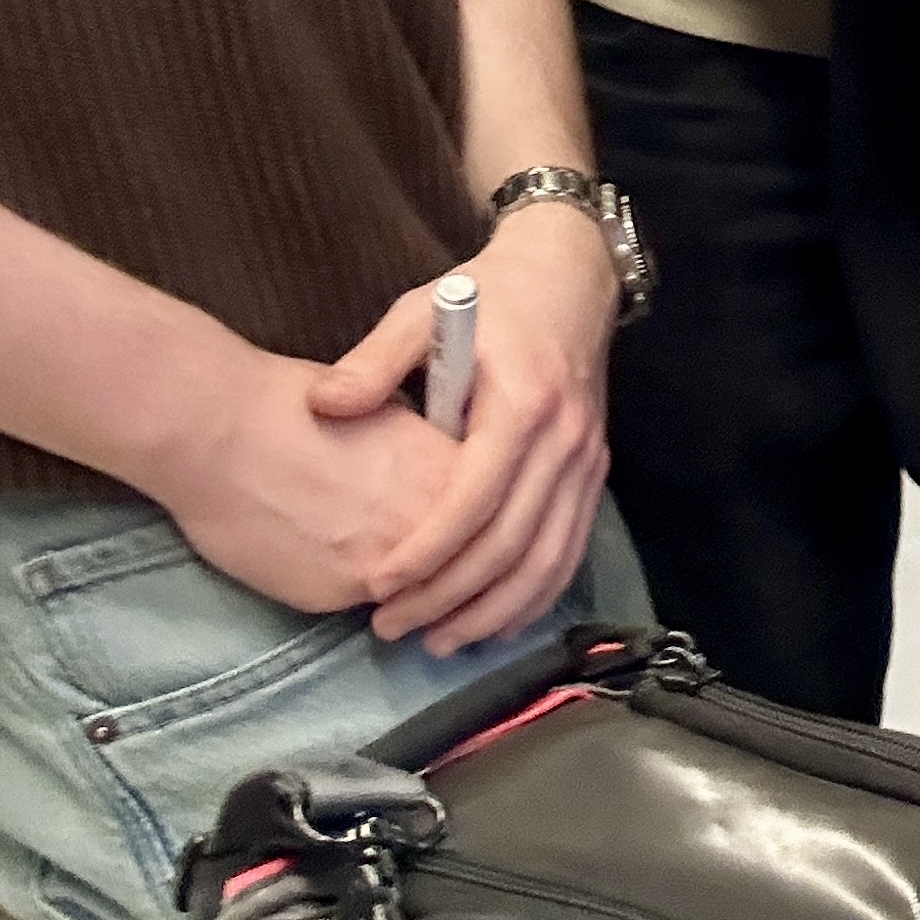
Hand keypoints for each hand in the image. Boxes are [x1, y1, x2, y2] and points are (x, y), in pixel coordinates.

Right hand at [147, 346, 465, 621]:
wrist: (218, 428)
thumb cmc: (292, 403)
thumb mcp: (384, 411)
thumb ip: (423, 453)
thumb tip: (438, 476)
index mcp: (448, 471)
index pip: (494, 522)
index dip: (484, 536)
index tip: (475, 544)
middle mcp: (428, 524)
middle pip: (465, 569)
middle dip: (460, 580)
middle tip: (450, 588)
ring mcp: (385, 565)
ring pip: (420, 598)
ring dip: (416, 601)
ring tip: (401, 596)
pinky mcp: (336, 593)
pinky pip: (361, 605)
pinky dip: (356, 596)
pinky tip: (335, 575)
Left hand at [312, 200, 616, 653]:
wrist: (571, 276)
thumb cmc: (490, 296)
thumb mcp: (422, 309)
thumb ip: (373, 360)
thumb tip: (324, 406)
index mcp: (522, 404)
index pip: (477, 498)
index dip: (429, 551)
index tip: (379, 584)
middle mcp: (565, 442)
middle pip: (512, 545)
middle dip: (452, 598)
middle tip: (394, 629)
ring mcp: (587, 462)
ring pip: (548, 562)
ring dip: (494, 613)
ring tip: (439, 643)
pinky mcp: (594, 474)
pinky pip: (569, 553)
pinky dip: (534, 599)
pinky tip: (494, 625)